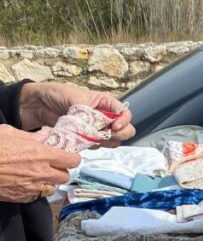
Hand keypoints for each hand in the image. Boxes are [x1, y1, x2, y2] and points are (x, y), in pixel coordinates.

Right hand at [0, 124, 80, 202]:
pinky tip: (26, 183)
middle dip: (61, 171)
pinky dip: (35, 191)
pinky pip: (37, 196)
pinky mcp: (23, 197)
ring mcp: (33, 187)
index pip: (72, 160)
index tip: (67, 156)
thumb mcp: (10, 133)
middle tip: (52, 165)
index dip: (71, 158)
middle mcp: (42, 172)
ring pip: (53, 188)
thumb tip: (46, 135)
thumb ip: (32, 136)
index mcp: (42, 154)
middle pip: (65, 176)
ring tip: (38, 175)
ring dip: (49, 182)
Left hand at [18, 81, 135, 143]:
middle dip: (118, 135)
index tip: (114, 126)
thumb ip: (87, 113)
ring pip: (113, 141)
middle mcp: (105, 116)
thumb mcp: (75, 98)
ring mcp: (97, 129)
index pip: (124, 113)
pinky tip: (82, 140)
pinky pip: (97, 146)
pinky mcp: (87, 138)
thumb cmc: (57, 94)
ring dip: (105, 142)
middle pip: (125, 130)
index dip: (123, 121)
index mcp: (105, 102)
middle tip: (105, 135)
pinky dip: (92, 146)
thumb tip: (95, 127)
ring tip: (91, 138)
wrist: (39, 105)